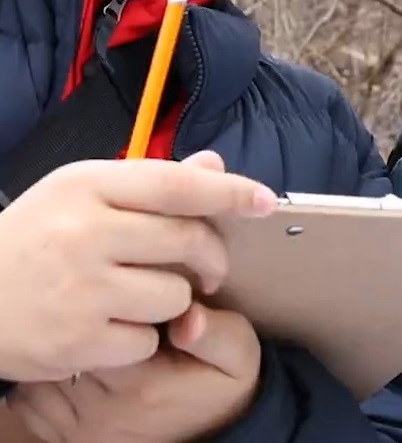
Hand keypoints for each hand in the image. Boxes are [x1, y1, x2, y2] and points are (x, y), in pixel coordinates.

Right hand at [0, 151, 274, 382]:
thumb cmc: (33, 242)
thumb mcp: (78, 196)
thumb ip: (148, 183)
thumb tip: (215, 165)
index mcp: (85, 186)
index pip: (176, 184)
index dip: (229, 192)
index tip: (264, 201)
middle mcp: (84, 232)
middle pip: (188, 242)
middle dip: (211, 258)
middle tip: (208, 269)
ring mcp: (80, 289)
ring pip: (175, 296)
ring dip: (169, 301)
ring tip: (132, 297)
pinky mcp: (77, 340)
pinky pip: (148, 340)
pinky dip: (138, 339)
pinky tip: (107, 327)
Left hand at [9, 302, 262, 442]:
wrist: (213, 432)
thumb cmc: (219, 383)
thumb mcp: (237, 355)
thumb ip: (217, 334)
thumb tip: (190, 316)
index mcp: (142, 383)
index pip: (99, 326)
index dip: (108, 304)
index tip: (126, 296)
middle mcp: (103, 409)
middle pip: (67, 347)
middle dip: (80, 324)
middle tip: (103, 311)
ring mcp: (80, 427)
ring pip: (45, 372)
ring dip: (58, 348)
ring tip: (85, 332)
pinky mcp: (66, 436)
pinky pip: (32, 398)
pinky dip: (42, 377)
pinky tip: (71, 363)